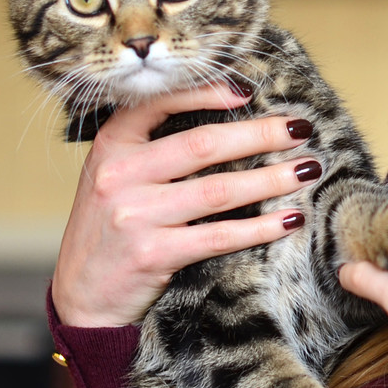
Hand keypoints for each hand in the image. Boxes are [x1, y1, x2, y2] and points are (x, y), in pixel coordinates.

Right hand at [52, 83, 316, 326]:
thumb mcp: (113, 175)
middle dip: (259, 134)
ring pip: (218, 190)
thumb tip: (227, 119)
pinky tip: (289, 219)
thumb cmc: (108, 229)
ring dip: (271, 178)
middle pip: (203, 144)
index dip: (207, 92)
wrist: (80, 295)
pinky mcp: (152, 254)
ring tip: (307, 169)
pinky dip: (260, 227)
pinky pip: (219, 236)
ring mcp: (135, 215)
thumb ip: (151, 147)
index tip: (249, 91)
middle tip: (301, 128)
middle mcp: (120, 175)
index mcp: (111, 146)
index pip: (160, 104)